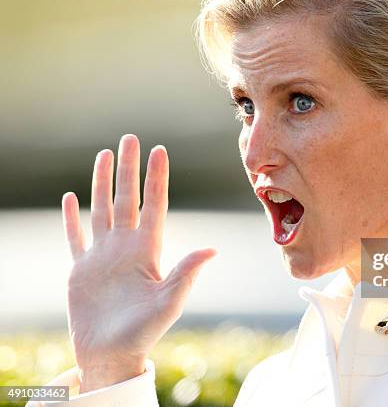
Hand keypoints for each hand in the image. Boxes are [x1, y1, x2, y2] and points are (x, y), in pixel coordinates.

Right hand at [61, 134, 215, 391]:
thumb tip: (213, 249)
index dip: (156, 178)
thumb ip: (186, 273)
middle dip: (128, 168)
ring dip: (101, 182)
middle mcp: (125, 246)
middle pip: (127, 197)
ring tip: (104, 155)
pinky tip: (69, 197)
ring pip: (101, 209)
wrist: (112, 354)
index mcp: (147, 249)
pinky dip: (70, 218)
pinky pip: (74, 237)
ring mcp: (102, 255)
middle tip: (129, 138)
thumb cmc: (144, 332)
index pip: (153, 204)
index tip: (159, 150)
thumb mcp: (169, 301)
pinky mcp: (80, 269)